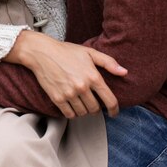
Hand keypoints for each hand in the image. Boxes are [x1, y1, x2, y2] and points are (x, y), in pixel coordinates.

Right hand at [8, 31, 126, 118]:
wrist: (42, 52)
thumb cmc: (66, 51)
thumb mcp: (89, 52)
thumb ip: (108, 62)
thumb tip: (125, 72)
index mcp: (93, 76)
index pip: (110, 100)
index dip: (114, 110)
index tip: (114, 113)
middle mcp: (82, 86)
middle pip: (95, 109)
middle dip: (96, 108)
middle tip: (92, 102)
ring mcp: (69, 93)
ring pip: (83, 113)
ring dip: (84, 110)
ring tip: (81, 101)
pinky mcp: (57, 98)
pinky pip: (70, 114)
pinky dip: (72, 112)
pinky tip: (71, 104)